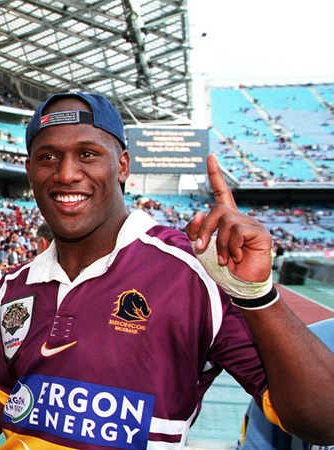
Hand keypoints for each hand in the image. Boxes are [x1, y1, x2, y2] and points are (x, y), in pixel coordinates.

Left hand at [185, 154, 272, 282]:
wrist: (240, 284)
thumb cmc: (221, 266)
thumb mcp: (201, 247)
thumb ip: (196, 230)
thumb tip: (199, 212)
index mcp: (226, 217)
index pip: (221, 191)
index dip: (215, 174)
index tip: (210, 156)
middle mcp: (240, 217)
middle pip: (216, 210)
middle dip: (204, 230)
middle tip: (200, 248)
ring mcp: (252, 224)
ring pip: (226, 223)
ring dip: (218, 244)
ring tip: (224, 258)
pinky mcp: (261, 233)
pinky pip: (238, 232)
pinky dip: (231, 248)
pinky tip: (236, 257)